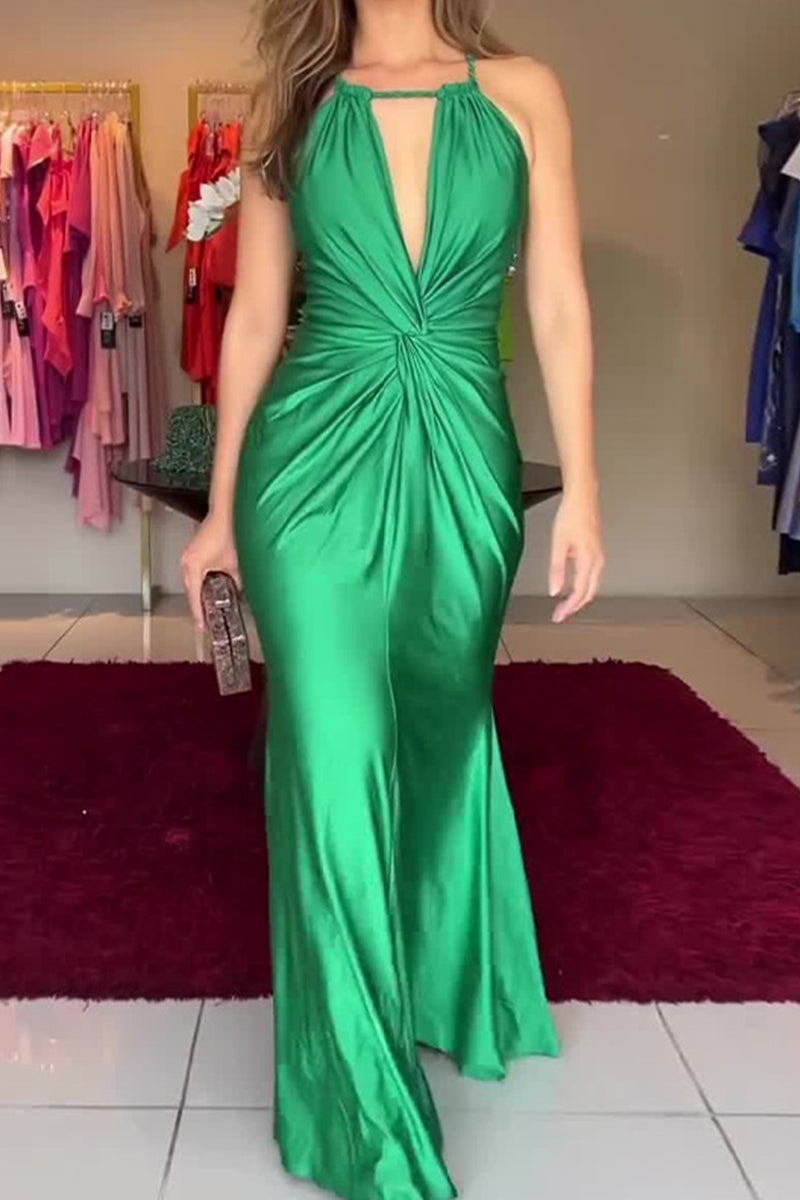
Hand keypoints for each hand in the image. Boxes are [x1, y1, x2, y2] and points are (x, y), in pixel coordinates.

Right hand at [181, 514, 241, 631]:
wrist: (227, 511)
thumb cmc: (229, 533)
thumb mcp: (235, 565)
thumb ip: (236, 582)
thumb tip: (239, 593)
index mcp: (193, 566)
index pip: (194, 597)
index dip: (199, 613)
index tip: (201, 626)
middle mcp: (187, 561)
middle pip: (190, 590)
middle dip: (198, 604)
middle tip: (205, 619)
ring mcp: (188, 554)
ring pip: (192, 580)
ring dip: (200, 591)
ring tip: (207, 604)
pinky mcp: (194, 549)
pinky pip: (194, 570)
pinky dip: (201, 580)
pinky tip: (210, 585)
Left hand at [548, 490, 604, 622]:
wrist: (583, 498)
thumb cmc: (571, 516)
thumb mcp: (558, 544)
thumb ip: (557, 569)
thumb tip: (555, 590)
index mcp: (589, 561)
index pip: (580, 593)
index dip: (569, 608)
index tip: (558, 616)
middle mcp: (598, 561)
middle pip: (589, 593)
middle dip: (575, 606)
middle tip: (561, 614)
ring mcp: (600, 556)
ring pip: (593, 585)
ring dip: (580, 597)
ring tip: (566, 605)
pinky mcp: (598, 552)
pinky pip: (594, 576)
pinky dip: (585, 586)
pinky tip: (574, 586)